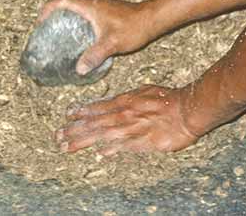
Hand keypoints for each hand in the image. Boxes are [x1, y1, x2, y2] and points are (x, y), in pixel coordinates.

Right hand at [38, 0, 155, 74]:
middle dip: (53, 13)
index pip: (61, 0)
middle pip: (66, 2)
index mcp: (89, 6)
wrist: (153, 19)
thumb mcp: (112, 43)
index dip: (47, 9)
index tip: (40, 22)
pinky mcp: (106, 11)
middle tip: (47, 29)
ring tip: (60, 34)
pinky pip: (85, 12)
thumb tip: (79, 69)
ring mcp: (100, 6)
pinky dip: (77, 20)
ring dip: (66, 16)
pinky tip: (81, 36)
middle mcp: (92, 2)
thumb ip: (94, 55)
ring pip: (76, 7)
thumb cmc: (133, 27)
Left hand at [57, 85, 200, 154]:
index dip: (80, 112)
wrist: (188, 109)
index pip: (96, 107)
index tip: (67, 116)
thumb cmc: (168, 99)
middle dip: (73, 130)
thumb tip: (112, 102)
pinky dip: (111, 149)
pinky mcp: (144, 141)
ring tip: (66, 146)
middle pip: (93, 123)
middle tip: (57, 136)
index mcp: (124, 101)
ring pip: (102, 135)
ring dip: (83, 141)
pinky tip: (100, 154)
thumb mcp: (143, 91)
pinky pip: (124, 146)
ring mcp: (132, 128)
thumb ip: (126, 98)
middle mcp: (124, 114)